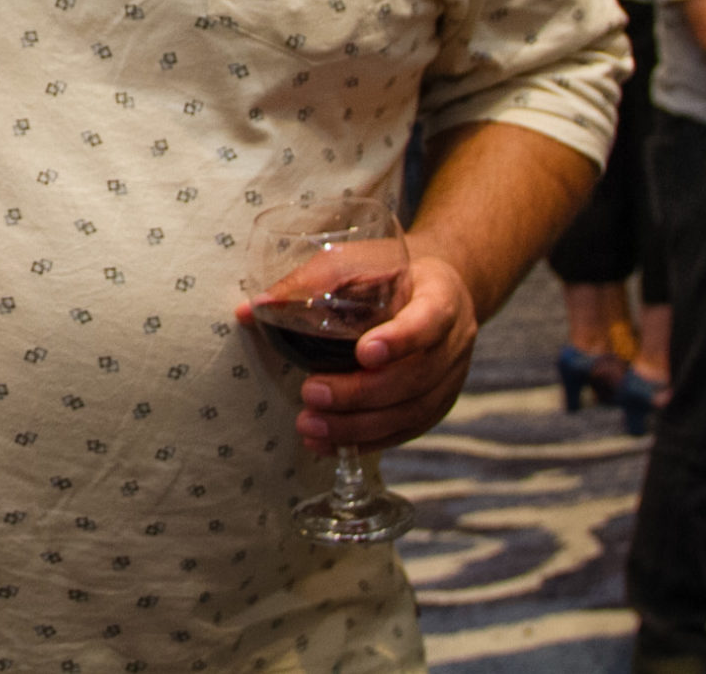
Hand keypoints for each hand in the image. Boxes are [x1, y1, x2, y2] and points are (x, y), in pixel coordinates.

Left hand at [257, 247, 477, 454]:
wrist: (435, 290)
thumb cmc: (388, 274)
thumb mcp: (355, 261)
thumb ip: (308, 283)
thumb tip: (252, 310)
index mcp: (440, 298)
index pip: (428, 322)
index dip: (400, 340)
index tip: (363, 353)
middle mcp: (453, 344)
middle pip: (415, 377)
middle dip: (360, 393)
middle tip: (312, 394)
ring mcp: (448, 380)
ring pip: (411, 412)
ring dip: (358, 426)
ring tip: (310, 427)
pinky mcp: (436, 405)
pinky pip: (405, 431)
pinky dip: (366, 441)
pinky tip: (328, 444)